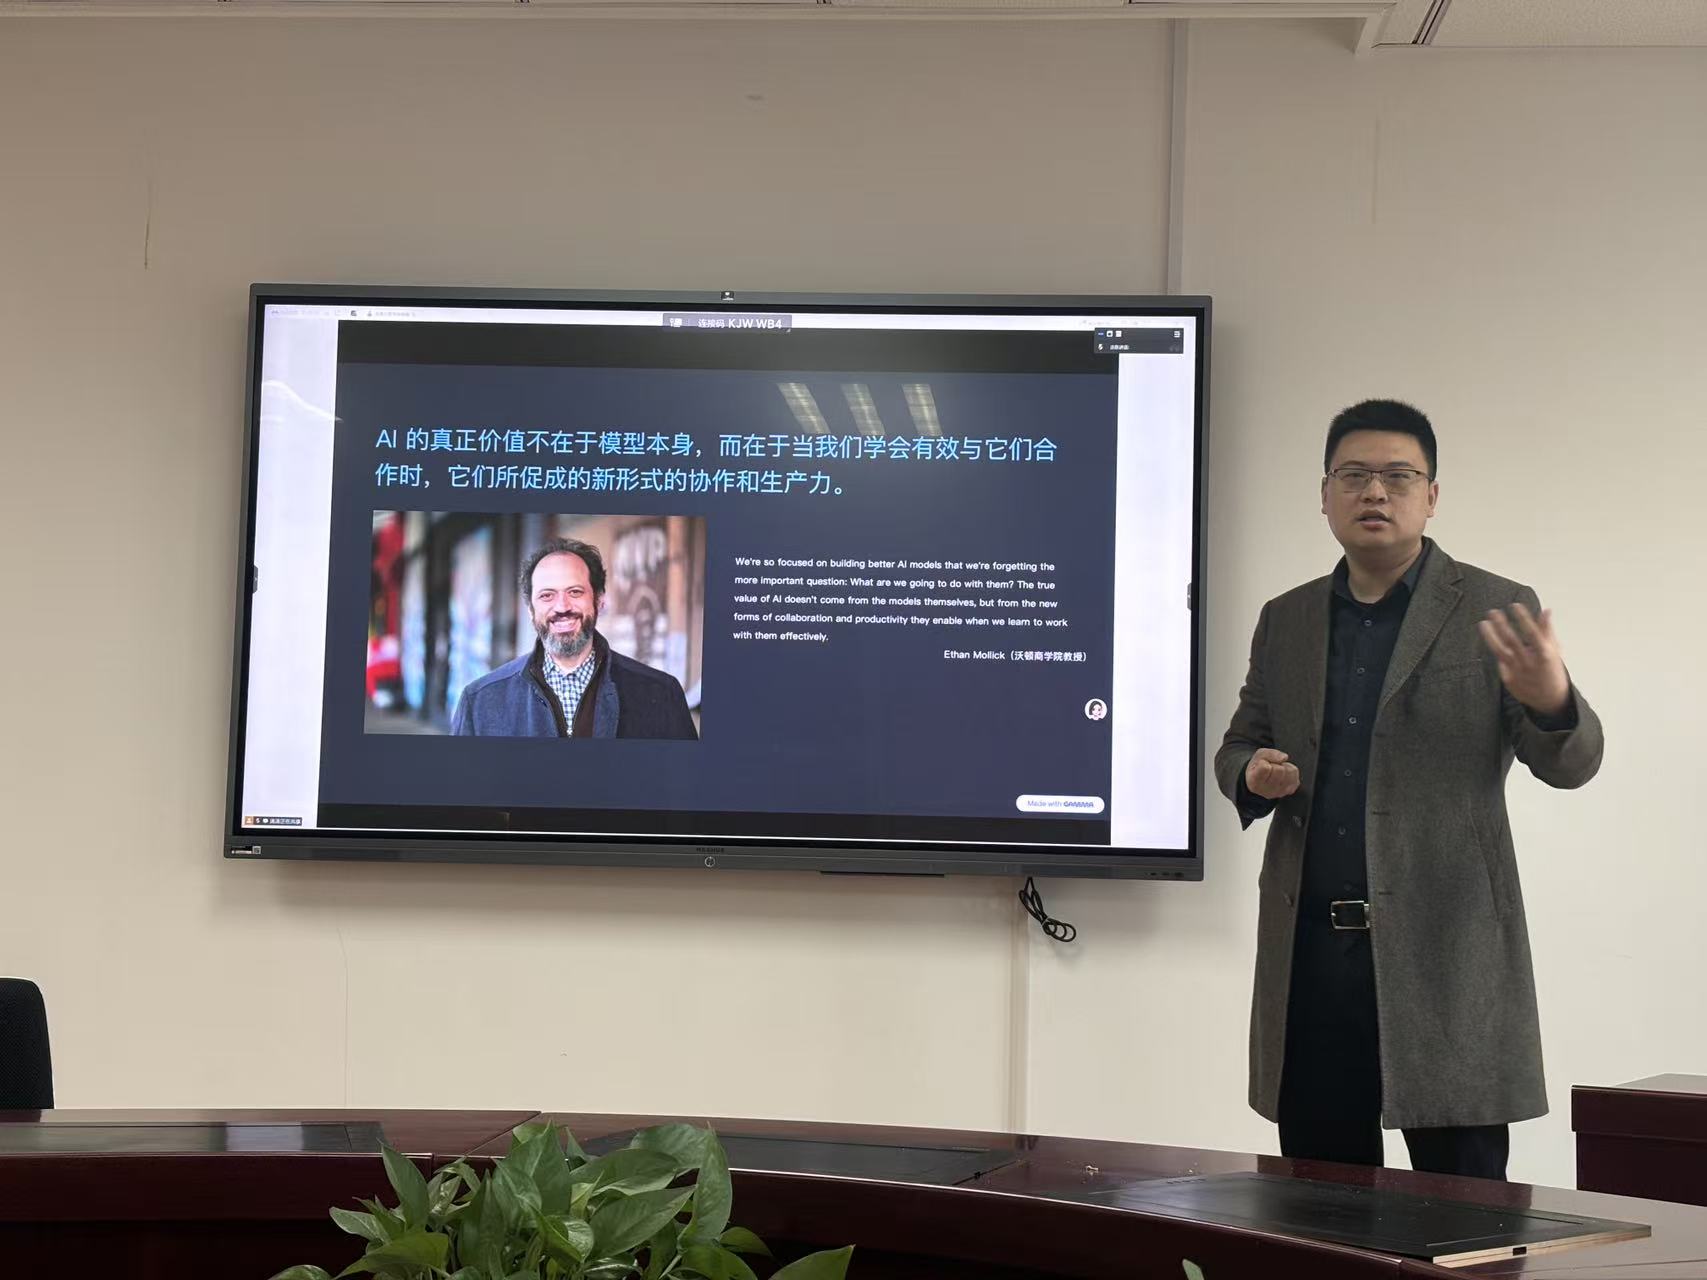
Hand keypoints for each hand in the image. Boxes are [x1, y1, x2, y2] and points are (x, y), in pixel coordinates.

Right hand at [1246, 747, 1300, 800]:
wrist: (1260, 779)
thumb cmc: (1258, 766)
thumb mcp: (1258, 755)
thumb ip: (1269, 754)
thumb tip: (1284, 758)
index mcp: (1255, 782)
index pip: (1265, 768)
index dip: (1264, 761)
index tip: (1261, 765)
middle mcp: (1267, 791)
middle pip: (1279, 770)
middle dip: (1276, 764)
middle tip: (1270, 767)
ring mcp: (1280, 792)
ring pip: (1289, 771)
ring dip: (1284, 766)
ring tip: (1276, 770)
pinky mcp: (1290, 790)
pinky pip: (1295, 773)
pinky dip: (1290, 770)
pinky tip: (1282, 774)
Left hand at [1478, 602, 1570, 717]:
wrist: (1549, 699)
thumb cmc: (1551, 670)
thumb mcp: (1554, 650)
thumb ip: (1547, 631)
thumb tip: (1546, 610)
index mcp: (1544, 654)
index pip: (1532, 632)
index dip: (1523, 618)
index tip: (1514, 605)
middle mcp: (1529, 663)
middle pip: (1512, 640)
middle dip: (1501, 624)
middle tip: (1493, 611)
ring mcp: (1517, 672)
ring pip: (1499, 650)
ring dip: (1490, 635)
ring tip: (1483, 623)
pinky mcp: (1507, 679)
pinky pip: (1501, 661)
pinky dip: (1498, 651)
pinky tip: (1495, 643)